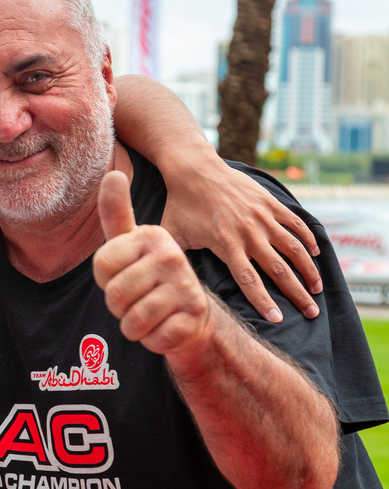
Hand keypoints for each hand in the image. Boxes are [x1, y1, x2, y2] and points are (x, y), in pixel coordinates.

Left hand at [93, 171, 210, 356]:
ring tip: (148, 313)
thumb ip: (115, 212)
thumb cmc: (149, 274)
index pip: (102, 265)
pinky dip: (152, 340)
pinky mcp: (195, 317)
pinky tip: (164, 327)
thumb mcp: (128, 242)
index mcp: (153, 236)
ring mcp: (186, 287)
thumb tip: (113, 173)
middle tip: (136, 298)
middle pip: (115, 295)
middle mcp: (172, 257)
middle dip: (118, 306)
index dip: (105, 279)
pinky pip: (153, 339)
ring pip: (133, 320)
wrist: (190, 313)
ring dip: (133, 325)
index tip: (122, 273)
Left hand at [160, 159, 320, 322]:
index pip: (249, 281)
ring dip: (308, 270)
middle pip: (278, 270)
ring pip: (294, 248)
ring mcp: (262, 216)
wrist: (194, 168)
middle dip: (297, 294)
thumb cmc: (179, 204)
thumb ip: (175, 259)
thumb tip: (171, 284)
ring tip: (317, 289)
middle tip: (311, 312)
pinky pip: (295, 223)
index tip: (279, 319)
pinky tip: (314, 254)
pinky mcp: (269, 202)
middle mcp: (248, 232)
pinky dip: (307, 239)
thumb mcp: (173, 235)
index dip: (264, 302)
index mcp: (225, 244)